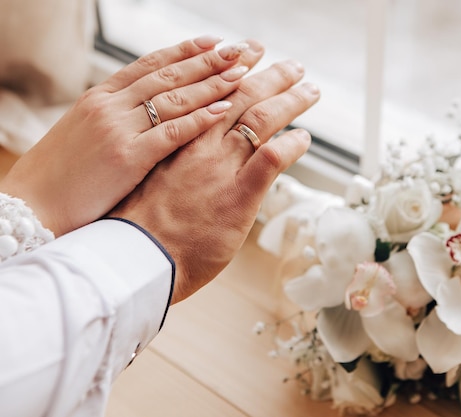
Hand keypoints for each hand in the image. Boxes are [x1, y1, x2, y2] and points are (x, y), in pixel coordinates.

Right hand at [0, 36, 264, 235]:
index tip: (211, 42)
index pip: (148, 66)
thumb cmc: (58, 177)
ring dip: (210, 84)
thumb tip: (142, 113)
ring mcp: (118, 128)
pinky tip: (223, 109)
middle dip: (206, 60)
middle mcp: (109, 105)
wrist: (30, 207)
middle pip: (167, 75)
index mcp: (98, 98)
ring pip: (173, 98)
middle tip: (238, 49)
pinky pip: (171, 132)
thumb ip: (113, 119)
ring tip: (239, 72)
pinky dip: (199, 119)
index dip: (183, 52)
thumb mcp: (83, 135)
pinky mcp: (126, 156)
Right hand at [108, 59, 319, 303]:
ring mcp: (221, 168)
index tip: (246, 57)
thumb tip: (183, 160)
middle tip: (293, 65)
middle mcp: (201, 145)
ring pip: (261, 118)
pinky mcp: (240, 195)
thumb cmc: (137, 227)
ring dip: (290, 100)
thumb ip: (171, 163)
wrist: (138, 259)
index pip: (211, 93)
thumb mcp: (147, 181)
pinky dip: (292, 145)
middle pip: (242, 96)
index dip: (233, 72)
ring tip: (310, 90)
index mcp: (176, 138)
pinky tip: (304, 139)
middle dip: (272, 77)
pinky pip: (272, 158)